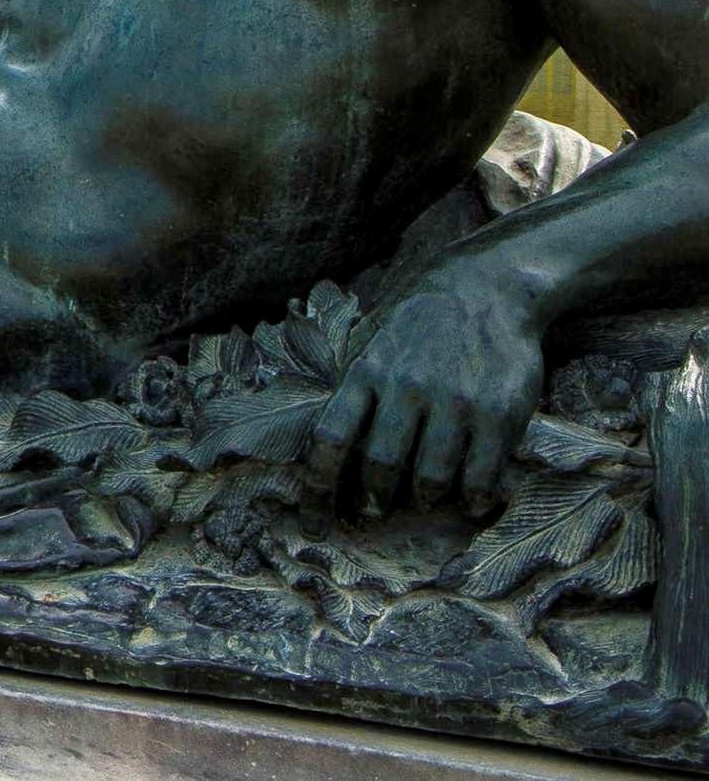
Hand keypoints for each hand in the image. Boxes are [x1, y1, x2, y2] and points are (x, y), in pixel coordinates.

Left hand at [304, 268, 546, 514]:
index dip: (317, 488)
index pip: (330, 438)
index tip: (314, 523)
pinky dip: (470, 498)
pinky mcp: (497, 412)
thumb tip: (325, 451)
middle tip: (374, 514)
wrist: (485, 289)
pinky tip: (467, 501)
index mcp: (365, 371)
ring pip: (429, 477)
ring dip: (422, 499)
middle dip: (374, 500)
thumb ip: (351, 390)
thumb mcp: (371, 342)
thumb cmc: (418, 324)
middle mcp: (405, 386)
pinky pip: (479, 475)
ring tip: (422, 499)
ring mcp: (453, 400)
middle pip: (380, 465)